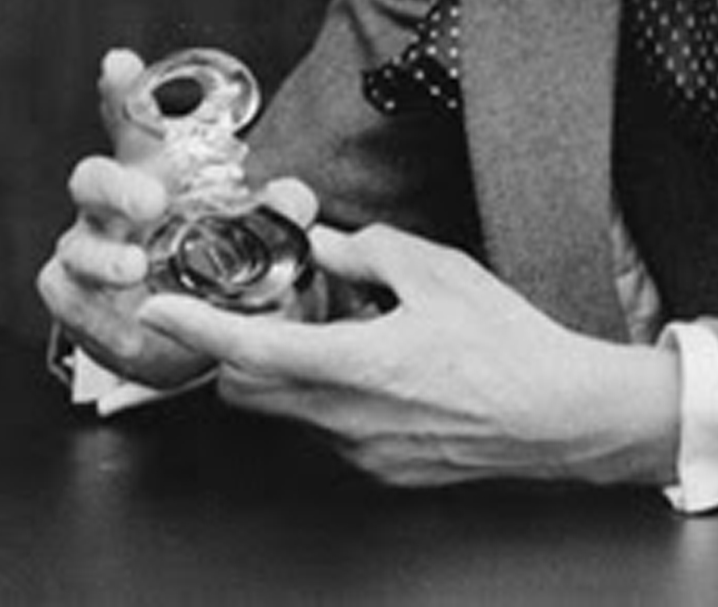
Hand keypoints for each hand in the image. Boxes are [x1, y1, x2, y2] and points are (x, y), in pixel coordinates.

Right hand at [37, 48, 316, 388]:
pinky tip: (127, 329)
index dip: (122, 91)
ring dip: (103, 256)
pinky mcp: (75, 298)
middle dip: (116, 186)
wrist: (185, 335)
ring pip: (75, 243)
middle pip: (92, 178)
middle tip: (152, 201)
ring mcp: (88, 250)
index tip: (119, 63)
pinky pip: (68, 298)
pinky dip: (94, 314)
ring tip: (135, 268)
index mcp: (154, 173)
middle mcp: (113, 206)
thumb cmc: (214, 263)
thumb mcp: (257, 235)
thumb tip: (295, 199)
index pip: (133, 123)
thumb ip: (280, 212)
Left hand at [139, 223, 681, 488]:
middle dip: (238, 351)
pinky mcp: (382, 471)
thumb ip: (370, 251)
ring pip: (290, 410)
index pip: (253, 349)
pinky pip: (331, 430)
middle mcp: (348, 418)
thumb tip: (329, 247)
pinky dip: (333, 396)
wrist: (558, 414)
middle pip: (250, 391)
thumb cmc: (507, 342)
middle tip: (266, 310)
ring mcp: (363, 452)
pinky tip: (384, 368)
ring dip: (293, 372)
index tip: (159, 309)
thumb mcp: (439, 270)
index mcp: (358, 363)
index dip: (197, 328)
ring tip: (348, 333)